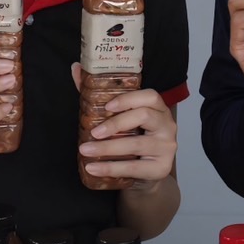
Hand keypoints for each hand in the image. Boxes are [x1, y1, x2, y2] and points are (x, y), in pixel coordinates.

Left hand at [73, 64, 176, 189]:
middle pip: (144, 116)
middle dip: (115, 123)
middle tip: (93, 132)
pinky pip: (134, 167)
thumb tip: (76, 68)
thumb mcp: (119, 119)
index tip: (107, 106)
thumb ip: (99, 95)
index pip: (150, 96)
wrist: (145, 175)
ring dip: (107, 148)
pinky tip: (93, 168)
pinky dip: (111, 168)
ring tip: (86, 150)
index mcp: (158, 109)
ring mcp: (167, 147)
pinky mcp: (161, 168)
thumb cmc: (132, 140)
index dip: (128, 99)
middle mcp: (167, 125)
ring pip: (136, 144)